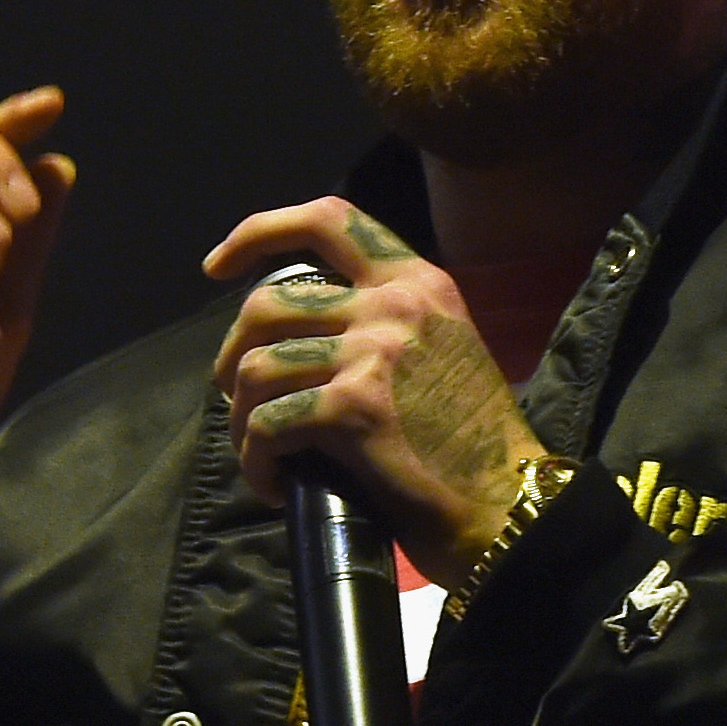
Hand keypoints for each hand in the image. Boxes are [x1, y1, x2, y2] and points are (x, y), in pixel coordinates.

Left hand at [201, 197, 544, 590]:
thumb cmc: (469, 441)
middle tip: (235, 399)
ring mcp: (373, 353)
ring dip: (241, 420)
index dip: (258, 231)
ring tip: (262, 454)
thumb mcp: (439, 348)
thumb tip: (291, 334)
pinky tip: (276, 485)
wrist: (508, 505)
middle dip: (231, 356)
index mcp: (416, 280)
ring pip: (255, 369)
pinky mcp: (353, 409)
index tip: (217, 265)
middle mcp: (394, 304)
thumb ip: (379, 322)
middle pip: (266, 306)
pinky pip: (267, 425)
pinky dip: (257, 461)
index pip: (327, 220)